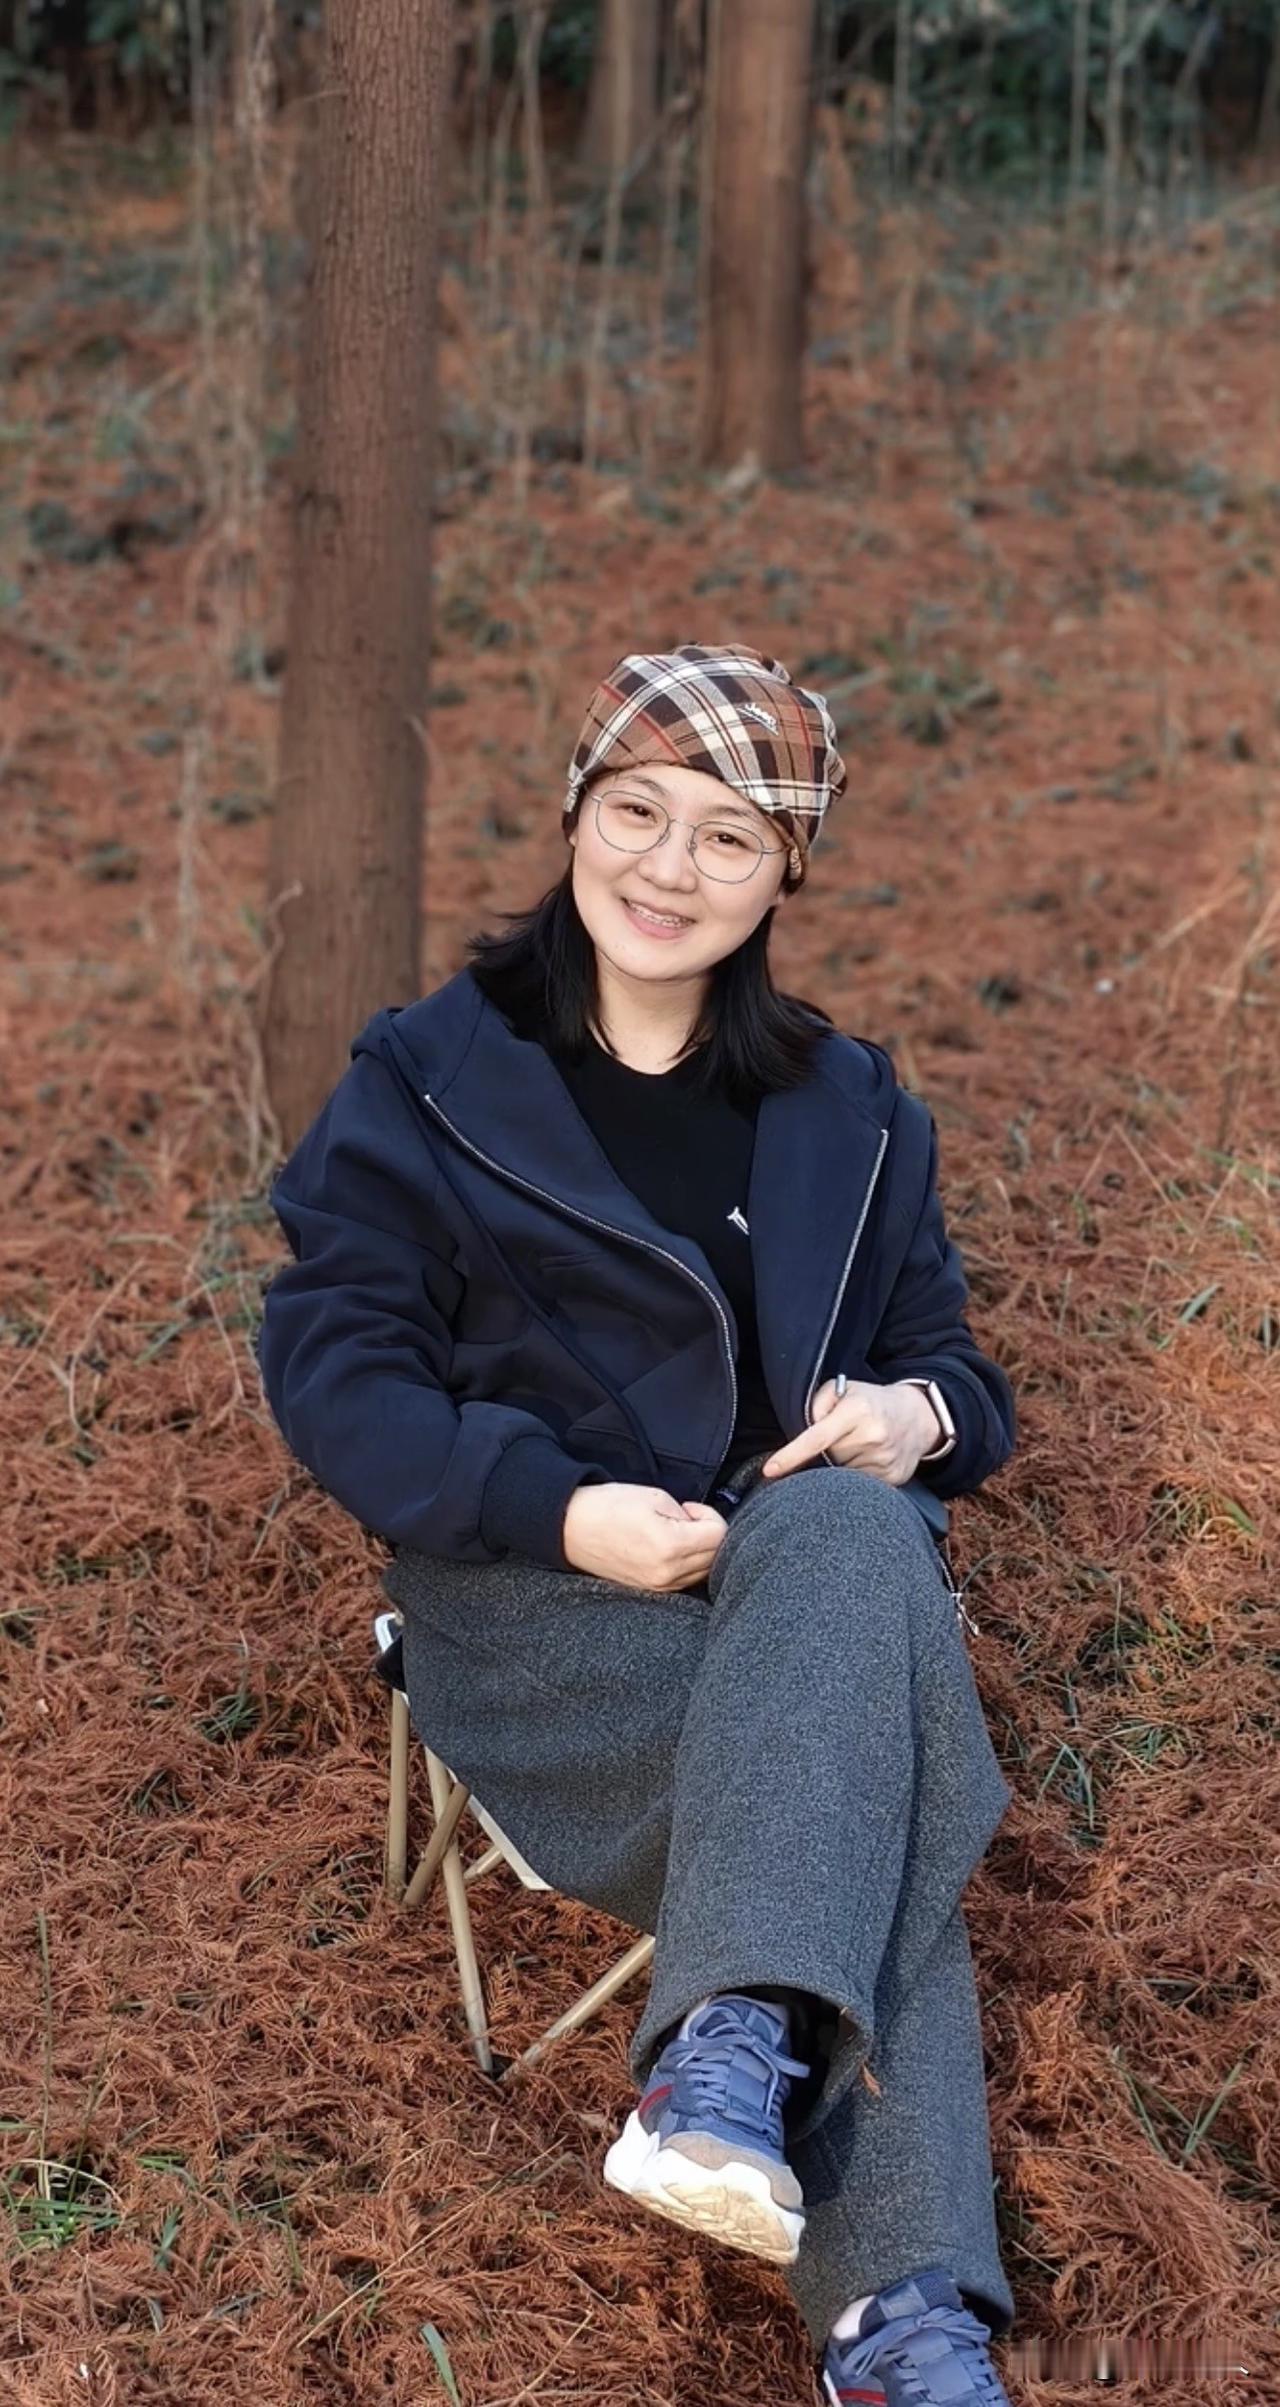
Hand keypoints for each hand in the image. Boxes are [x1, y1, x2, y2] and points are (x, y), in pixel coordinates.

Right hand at [562, 1482, 728, 1591]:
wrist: (572, 1528)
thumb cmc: (608, 1507)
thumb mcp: (655, 1496)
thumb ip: (687, 1515)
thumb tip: (700, 1527)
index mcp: (671, 1546)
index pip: (720, 1535)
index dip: (708, 1515)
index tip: (689, 1508)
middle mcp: (668, 1573)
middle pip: (716, 1557)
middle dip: (707, 1533)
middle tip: (683, 1518)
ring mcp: (659, 1586)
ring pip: (704, 1571)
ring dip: (699, 1550)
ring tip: (673, 1533)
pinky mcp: (652, 1591)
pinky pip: (686, 1580)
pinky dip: (687, 1564)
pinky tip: (668, 1548)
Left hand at [760, 1378, 938, 1487]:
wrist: (918, 1416)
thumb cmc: (872, 1402)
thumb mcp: (844, 1389)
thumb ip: (818, 1404)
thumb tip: (805, 1431)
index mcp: (858, 1411)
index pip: (816, 1438)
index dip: (791, 1455)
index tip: (770, 1470)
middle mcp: (873, 1436)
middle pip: (827, 1459)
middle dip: (826, 1453)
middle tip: (843, 1438)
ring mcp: (884, 1460)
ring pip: (842, 1476)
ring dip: (840, 1467)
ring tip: (858, 1449)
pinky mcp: (894, 1478)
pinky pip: (860, 1487)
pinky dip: (855, 1478)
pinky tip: (867, 1460)